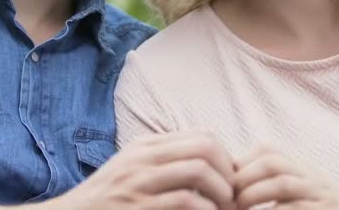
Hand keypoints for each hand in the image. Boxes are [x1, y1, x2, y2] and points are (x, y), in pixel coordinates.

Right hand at [54, 132, 235, 209]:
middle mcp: (144, 157)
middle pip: (205, 147)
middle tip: (232, 195)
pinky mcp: (138, 207)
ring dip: (222, 192)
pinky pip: (185, 201)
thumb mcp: (131, 168)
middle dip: (228, 171)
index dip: (225, 156)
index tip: (228, 180)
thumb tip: (207, 159)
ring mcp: (139, 182)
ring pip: (199, 170)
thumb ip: (162, 159)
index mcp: (146, 146)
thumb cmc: (106, 197)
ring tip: (223, 208)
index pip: (202, 135)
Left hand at [234, 145, 338, 209]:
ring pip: (284, 185)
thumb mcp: (296, 184)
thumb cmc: (317, 204)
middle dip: (244, 178)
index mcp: (301, 166)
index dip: (241, 162)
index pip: (267, 150)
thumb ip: (266, 177)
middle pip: (273, 162)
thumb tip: (224, 174)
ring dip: (254, 195)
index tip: (224, 179)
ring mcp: (321, 195)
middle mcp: (312, 176)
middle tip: (228, 196)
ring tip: (239, 207)